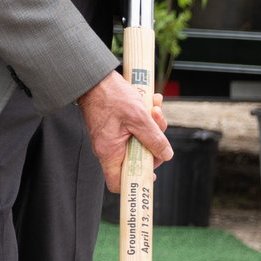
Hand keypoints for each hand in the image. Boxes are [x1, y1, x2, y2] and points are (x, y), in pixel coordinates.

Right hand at [77, 69, 170, 193]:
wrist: (95, 78)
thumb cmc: (111, 96)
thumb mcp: (139, 118)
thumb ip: (154, 139)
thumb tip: (165, 154)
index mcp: (109, 152)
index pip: (118, 182)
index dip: (135, 181)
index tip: (151, 173)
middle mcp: (108, 148)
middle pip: (136, 159)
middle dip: (153, 144)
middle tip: (158, 127)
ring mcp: (111, 137)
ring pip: (138, 142)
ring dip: (152, 127)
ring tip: (155, 109)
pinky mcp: (115, 126)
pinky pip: (134, 130)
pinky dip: (144, 119)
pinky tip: (151, 103)